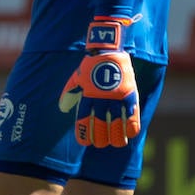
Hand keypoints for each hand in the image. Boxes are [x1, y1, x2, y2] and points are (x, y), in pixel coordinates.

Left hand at [58, 17, 140, 147]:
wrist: (108, 49)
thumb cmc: (90, 65)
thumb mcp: (77, 78)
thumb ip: (69, 93)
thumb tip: (62, 109)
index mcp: (88, 95)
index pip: (84, 119)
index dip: (84, 132)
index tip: (84, 142)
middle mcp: (102, 98)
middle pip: (101, 125)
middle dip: (100, 138)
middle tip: (101, 144)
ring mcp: (116, 96)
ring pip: (117, 123)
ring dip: (117, 137)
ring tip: (117, 143)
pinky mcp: (129, 93)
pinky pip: (132, 114)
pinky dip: (131, 126)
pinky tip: (130, 134)